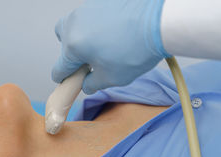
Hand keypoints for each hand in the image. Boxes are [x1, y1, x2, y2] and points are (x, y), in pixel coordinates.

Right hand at [52, 0, 169, 93]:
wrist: (161, 20)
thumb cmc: (136, 49)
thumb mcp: (112, 77)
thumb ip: (93, 84)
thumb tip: (87, 83)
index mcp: (73, 46)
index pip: (60, 68)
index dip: (64, 78)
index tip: (69, 81)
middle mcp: (74, 24)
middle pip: (62, 41)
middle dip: (71, 52)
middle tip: (89, 61)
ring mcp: (87, 8)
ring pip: (75, 24)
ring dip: (83, 36)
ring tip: (103, 44)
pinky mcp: (100, 0)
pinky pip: (91, 14)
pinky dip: (97, 24)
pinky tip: (114, 31)